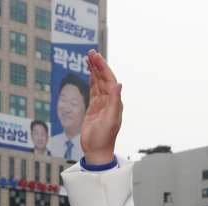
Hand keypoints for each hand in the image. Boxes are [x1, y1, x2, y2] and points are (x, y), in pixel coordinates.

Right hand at [81, 49, 122, 164]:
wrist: (97, 151)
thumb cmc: (104, 139)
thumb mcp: (110, 121)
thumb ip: (114, 103)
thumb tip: (118, 85)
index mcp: (114, 103)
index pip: (109, 80)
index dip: (102, 67)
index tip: (95, 56)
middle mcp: (109, 102)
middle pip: (103, 79)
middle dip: (98, 65)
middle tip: (90, 52)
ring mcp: (102, 105)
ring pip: (98, 83)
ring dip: (94, 71)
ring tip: (89, 58)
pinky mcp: (95, 109)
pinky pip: (94, 91)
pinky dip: (92, 81)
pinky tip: (90, 74)